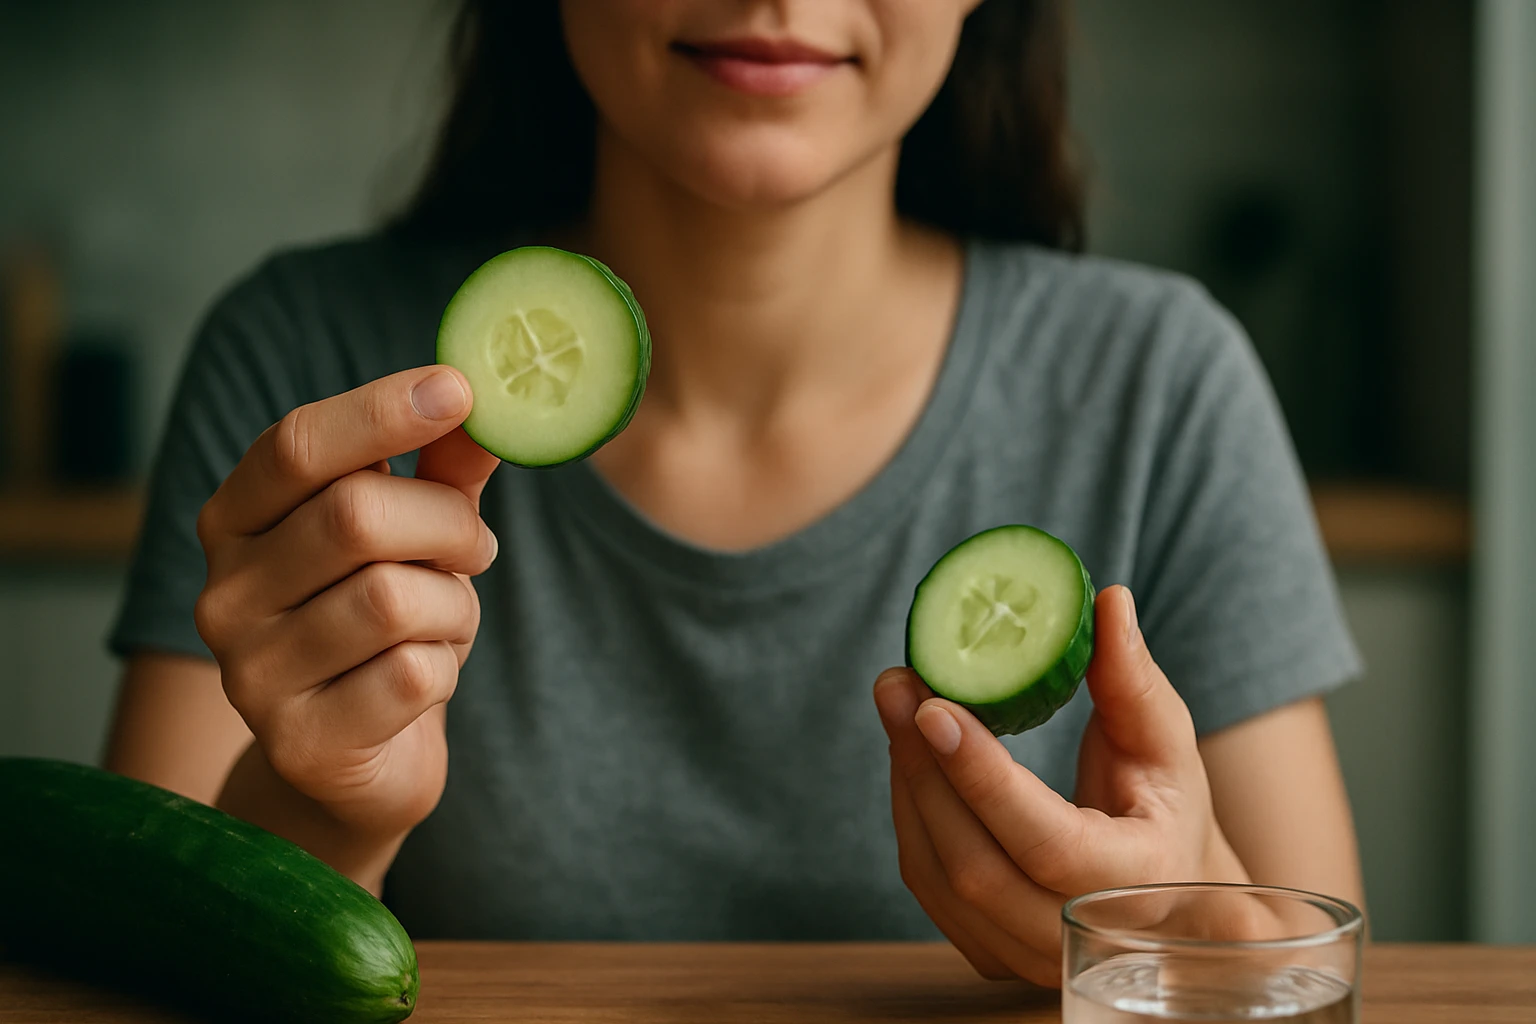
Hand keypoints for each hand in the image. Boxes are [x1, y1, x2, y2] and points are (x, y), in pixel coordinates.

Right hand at [195, 366, 499, 842]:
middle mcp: (225, 593)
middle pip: (356, 516)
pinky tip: (426, 679)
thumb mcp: (410, 538)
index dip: (379, 411)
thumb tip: (484, 406)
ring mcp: (251, 674)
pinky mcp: (301, 743)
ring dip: (454, 606)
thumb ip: (441, 472)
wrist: (352, 765)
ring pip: (394, 601)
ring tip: (446, 621)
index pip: (296, 445)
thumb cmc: (382, 627)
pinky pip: (413, 676)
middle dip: (448, 525)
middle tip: (476, 548)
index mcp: (237, 521)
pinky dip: (446, 668)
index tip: (459, 388)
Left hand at [873, 585, 1248, 986]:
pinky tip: (908, 752)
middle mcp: (1081, 935)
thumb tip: (1108, 600)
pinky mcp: (988, 950)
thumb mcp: (1166, 740)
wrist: (1165, 892)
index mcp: (1140, 883)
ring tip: (897, 704)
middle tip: (897, 685)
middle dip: (925, 769)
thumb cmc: (1167, 804)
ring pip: (940, 879)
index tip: (935, 708)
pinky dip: (910, 812)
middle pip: (977, 867)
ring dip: (908, 785)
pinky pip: (928, 885)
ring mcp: (1028, 954)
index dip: (984, 778)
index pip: (1048, 844)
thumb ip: (1133, 678)